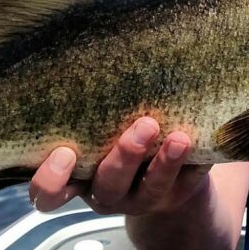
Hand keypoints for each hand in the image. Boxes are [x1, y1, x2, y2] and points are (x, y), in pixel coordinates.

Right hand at [29, 116, 212, 215]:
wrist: (165, 168)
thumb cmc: (114, 131)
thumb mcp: (95, 125)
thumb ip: (88, 108)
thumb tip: (92, 50)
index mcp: (76, 177)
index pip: (48, 193)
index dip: (51, 180)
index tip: (65, 152)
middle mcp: (107, 193)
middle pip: (109, 185)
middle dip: (125, 156)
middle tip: (145, 125)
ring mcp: (143, 199)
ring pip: (151, 188)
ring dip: (165, 163)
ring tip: (180, 137)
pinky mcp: (178, 195)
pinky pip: (187, 183)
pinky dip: (195, 164)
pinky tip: (201, 139)